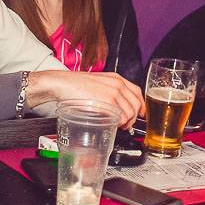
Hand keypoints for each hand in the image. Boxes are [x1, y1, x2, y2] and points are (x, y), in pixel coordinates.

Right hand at [26, 70, 143, 127]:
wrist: (63, 83)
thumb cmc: (75, 85)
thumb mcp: (98, 83)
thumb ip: (109, 91)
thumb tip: (116, 106)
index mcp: (116, 79)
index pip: (137, 92)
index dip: (142, 105)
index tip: (141, 113)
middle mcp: (118, 85)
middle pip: (136, 104)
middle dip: (134, 118)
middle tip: (127, 124)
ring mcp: (113, 93)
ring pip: (130, 113)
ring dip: (126, 123)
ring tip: (119, 126)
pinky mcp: (107, 102)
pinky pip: (120, 116)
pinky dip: (119, 123)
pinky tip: (113, 124)